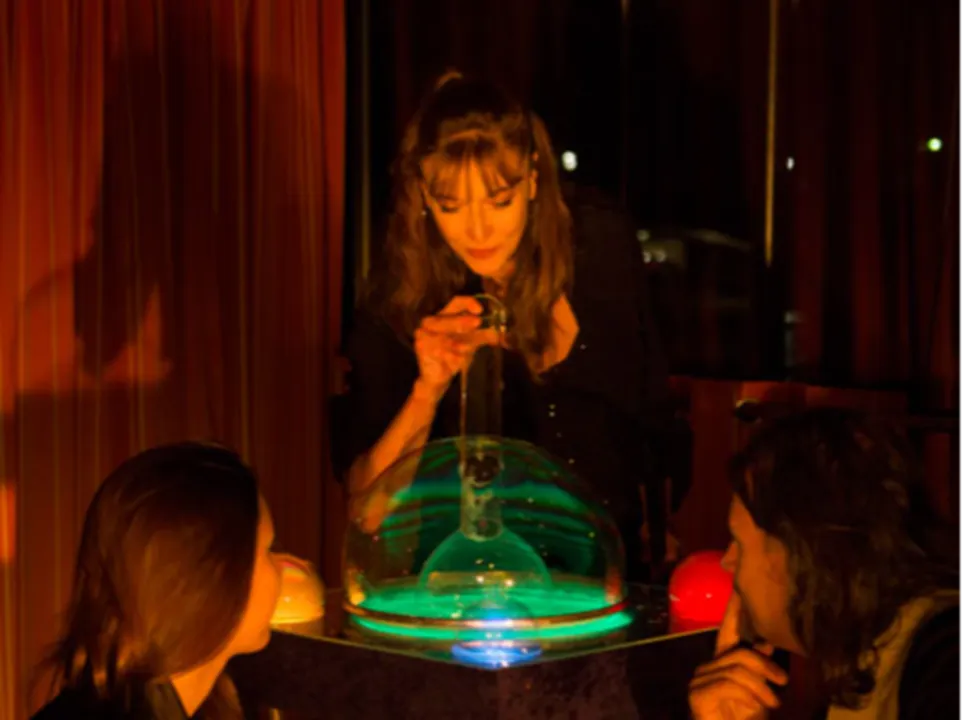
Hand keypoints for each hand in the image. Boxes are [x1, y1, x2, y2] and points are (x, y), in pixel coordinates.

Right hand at [413, 296, 485, 397]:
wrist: (439, 377)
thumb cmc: (454, 355)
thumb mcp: (471, 344)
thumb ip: (482, 336)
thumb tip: (499, 333)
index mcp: (444, 315)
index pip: (455, 303)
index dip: (467, 303)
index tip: (480, 310)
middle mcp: (431, 321)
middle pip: (447, 319)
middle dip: (462, 322)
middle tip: (477, 323)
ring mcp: (424, 334)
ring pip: (444, 337)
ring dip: (458, 344)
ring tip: (466, 350)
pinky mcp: (421, 347)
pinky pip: (439, 350)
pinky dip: (450, 356)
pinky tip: (455, 361)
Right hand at [688, 594, 787, 718]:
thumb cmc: (746, 719)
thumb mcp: (760, 692)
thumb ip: (759, 668)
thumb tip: (766, 643)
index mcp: (723, 663)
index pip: (728, 630)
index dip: (733, 610)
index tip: (739, 587)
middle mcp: (708, 666)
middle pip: (739, 652)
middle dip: (765, 665)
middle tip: (783, 681)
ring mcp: (700, 680)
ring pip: (737, 668)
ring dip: (761, 687)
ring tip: (774, 703)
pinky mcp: (697, 693)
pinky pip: (729, 682)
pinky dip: (749, 695)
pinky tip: (756, 709)